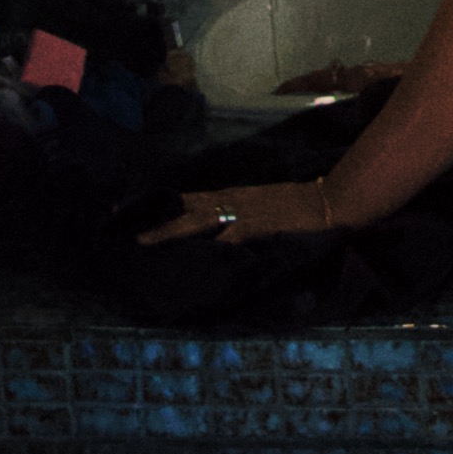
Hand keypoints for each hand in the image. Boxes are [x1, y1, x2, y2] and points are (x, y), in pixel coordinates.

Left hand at [137, 177, 338, 246]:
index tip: (130, 209)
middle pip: (184, 209)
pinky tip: (189, 257)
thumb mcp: (266, 206)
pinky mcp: (257, 228)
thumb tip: (217, 232)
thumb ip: (241, 217)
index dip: (161, 206)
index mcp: (234, 196)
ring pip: (197, 221)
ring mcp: (243, 214)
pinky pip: (226, 239)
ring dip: (169, 232)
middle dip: (153, 219)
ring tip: (141, 241)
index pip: (189, 199)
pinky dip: (208, 247)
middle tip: (121, 226)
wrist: (332, 201)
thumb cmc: (302, 205)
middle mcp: (232, 201)